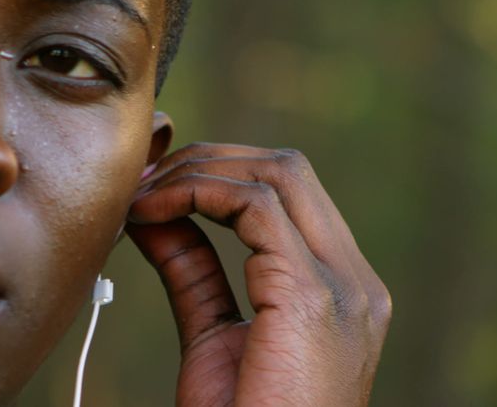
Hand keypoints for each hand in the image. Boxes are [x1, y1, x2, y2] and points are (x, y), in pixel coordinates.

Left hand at [128, 144, 390, 405]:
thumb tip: (153, 215)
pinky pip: (254, 207)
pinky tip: (152, 212)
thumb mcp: (214, 336)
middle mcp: (354, 280)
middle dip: (210, 160)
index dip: (221, 174)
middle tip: (146, 177)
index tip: (157, 184)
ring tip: (143, 194)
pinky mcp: (311, 297)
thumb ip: (193, 270)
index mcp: (341, 289)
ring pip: (277, 174)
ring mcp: (342, 286)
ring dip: (198, 172)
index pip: (290, 195)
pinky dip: (197, 194)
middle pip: (289, 170)